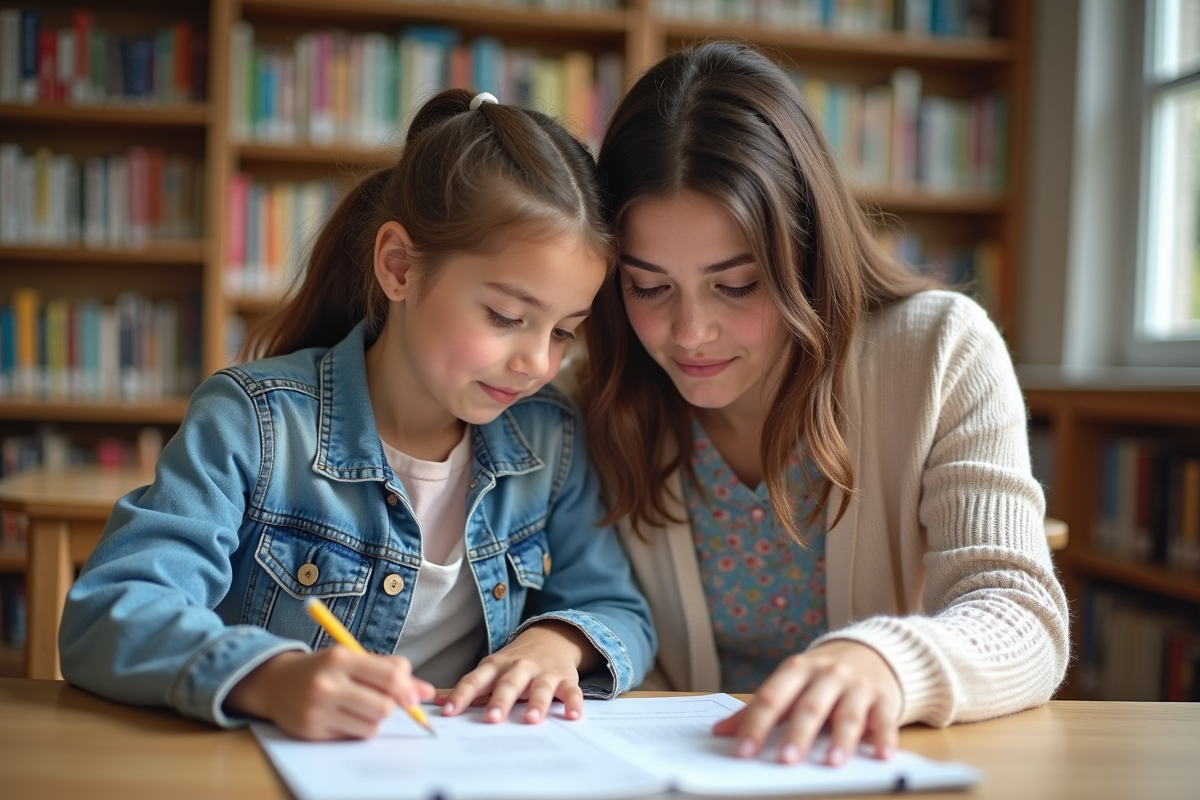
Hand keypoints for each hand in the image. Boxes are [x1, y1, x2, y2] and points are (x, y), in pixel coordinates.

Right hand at [224, 648, 434, 739]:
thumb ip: (390, 670)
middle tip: (381, 700)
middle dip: (391, 706)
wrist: (275, 683)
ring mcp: (318, 710)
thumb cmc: (324, 668)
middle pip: (385, 706)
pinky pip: (353, 737)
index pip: (391, 676)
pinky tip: (343, 717)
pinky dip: (357, 729)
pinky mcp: (312, 731)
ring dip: (374, 719)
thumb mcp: (354, 658)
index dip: (409, 689)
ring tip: (359, 707)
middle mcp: (328, 684)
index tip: (413, 697)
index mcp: (341, 658)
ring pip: (372, 726)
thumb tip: (426, 692)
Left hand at [437, 621, 598, 723]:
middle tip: (492, 719)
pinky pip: (571, 692)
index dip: (461, 695)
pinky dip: (573, 703)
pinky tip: (573, 716)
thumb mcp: (490, 669)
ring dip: (536, 703)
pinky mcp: (565, 679)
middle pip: (508, 684)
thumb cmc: (515, 662)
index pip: (475, 681)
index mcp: (496, 666)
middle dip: (500, 701)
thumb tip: (436, 702)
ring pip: (540, 688)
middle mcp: (519, 667)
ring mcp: (543, 673)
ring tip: (531, 719)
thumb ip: (468, 687)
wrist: (551, 638)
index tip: (449, 712)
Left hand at [712, 640, 901, 765]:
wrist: (870, 651)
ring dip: (841, 739)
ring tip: (832, 763)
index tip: (743, 751)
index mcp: (796, 670)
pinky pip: (884, 720)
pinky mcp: (883, 699)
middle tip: (786, 760)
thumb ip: (757, 708)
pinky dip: (884, 738)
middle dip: (798, 734)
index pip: (772, 698)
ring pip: (848, 714)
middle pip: (809, 706)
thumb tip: (720, 732)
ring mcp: (857, 686)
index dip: (756, 725)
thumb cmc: (820, 675)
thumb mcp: (789, 683)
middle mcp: (827, 675)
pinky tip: (881, 755)